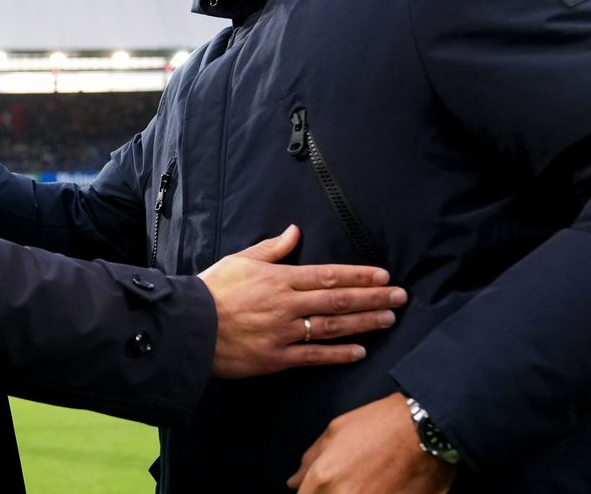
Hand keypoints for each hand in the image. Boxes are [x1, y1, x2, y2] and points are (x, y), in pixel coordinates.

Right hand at [197, 225, 406, 377]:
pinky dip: (338, 354)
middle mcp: (287, 304)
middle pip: (337, 300)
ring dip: (364, 323)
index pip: (328, 276)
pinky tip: (360, 351)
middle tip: (400, 296)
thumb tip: (294, 231)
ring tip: (388, 318)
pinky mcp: (276, 358)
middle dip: (372, 297)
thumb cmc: (212, 289)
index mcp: (279, 278)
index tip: (382, 275)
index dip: (358, 276)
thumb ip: (272, 248)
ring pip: (332, 327)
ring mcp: (283, 333)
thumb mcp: (241, 260)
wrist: (189, 326)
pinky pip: (313, 356)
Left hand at [287, 393, 455, 492]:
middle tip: (344, 481)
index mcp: (324, 479)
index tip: (318, 488)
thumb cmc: (379, 425)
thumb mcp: (335, 432)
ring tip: (363, 482)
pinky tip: (379, 488)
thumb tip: (293, 483)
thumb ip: (310, 461)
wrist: (426, 430)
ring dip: (350, 493)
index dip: (309, 493)